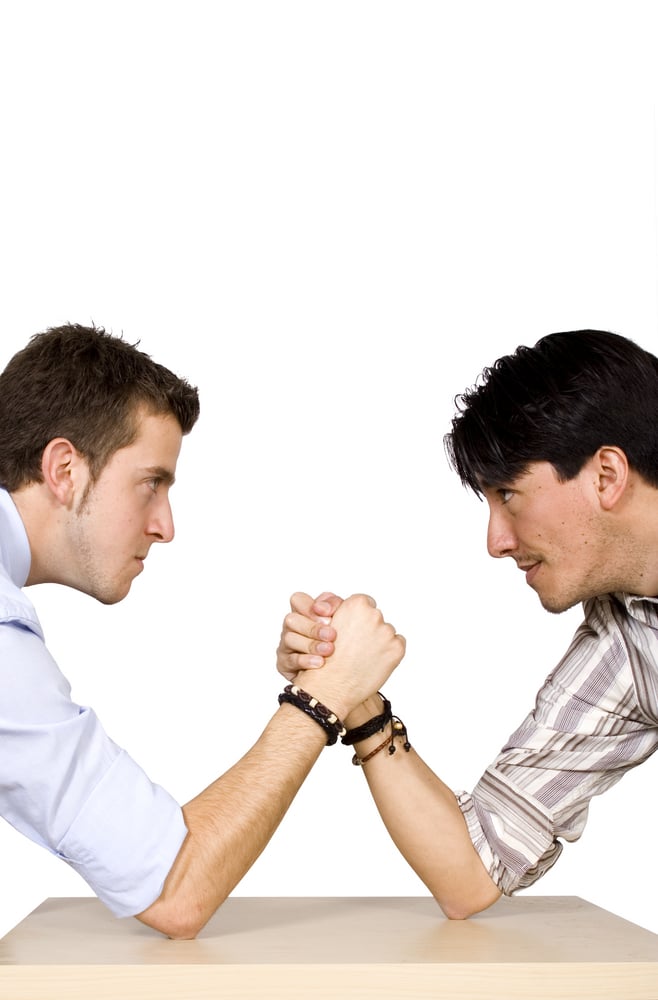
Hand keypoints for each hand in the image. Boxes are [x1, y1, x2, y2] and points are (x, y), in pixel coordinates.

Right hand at [276, 592, 343, 681]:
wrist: (340, 668)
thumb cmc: (340, 639)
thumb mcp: (340, 618)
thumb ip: (334, 606)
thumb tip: (323, 608)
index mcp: (303, 611)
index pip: (298, 600)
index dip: (310, 607)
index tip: (329, 616)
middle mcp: (292, 627)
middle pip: (291, 619)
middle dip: (313, 628)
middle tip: (332, 635)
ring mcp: (286, 645)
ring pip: (289, 639)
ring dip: (311, 644)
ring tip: (329, 650)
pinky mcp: (284, 663)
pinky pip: (290, 660)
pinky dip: (306, 661)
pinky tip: (320, 662)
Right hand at [294, 593, 404, 719]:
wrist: (331, 686)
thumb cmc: (326, 657)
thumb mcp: (329, 624)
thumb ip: (346, 611)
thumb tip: (361, 608)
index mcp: (356, 604)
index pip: (366, 603)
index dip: (358, 618)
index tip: (353, 630)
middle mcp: (374, 615)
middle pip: (377, 617)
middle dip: (370, 629)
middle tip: (357, 647)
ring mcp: (387, 632)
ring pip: (387, 633)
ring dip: (379, 642)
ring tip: (363, 657)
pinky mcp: (396, 648)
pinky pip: (398, 644)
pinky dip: (389, 653)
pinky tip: (373, 662)